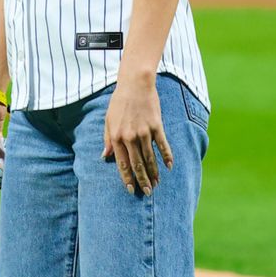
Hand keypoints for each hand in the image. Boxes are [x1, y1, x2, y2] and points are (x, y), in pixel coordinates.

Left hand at [103, 76, 172, 195]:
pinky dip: (167, 156)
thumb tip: (106, 156)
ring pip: (150, 157)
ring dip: (154, 172)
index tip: (131, 190)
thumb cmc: (119, 101)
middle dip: (142, 180)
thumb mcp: (108, 120)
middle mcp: (130, 137)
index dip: (127, 178)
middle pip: (137, 164)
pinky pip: (162, 144)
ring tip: (157, 184)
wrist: (134, 84)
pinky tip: (169, 166)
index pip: (122, 163)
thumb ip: (108, 139)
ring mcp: (144, 131)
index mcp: (117, 137)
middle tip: (147, 192)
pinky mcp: (156, 125)